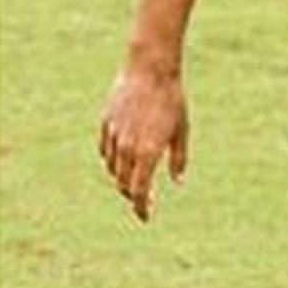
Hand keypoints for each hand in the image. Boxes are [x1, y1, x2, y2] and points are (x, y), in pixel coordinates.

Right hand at [98, 64, 189, 220]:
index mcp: (148, 151)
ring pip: (112, 169)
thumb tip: (177, 181)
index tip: (145, 217)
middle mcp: (127, 148)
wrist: (149, 70)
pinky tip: (121, 163)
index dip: (141, 207)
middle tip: (143, 200)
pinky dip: (112, 162)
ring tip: (133, 183)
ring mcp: (113, 136)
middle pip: (123, 184)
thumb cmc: (172, 100)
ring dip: (121, 180)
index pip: (139, 191)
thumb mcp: (182, 130)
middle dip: (132, 195)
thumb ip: (178, 158)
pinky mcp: (105, 125)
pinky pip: (105, 152)